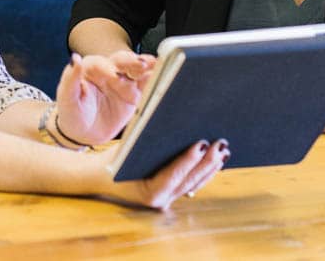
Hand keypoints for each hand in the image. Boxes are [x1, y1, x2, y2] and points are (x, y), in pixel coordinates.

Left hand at [54, 51, 156, 145]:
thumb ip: (70, 79)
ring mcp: (123, 81)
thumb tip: (75, 58)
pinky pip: (146, 84)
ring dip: (147, 67)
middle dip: (131, 62)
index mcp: (90, 69)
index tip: (113, 76)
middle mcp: (108, 71)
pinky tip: (165, 76)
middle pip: (121, 61)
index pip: (100, 63)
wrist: (84, 133)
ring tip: (157, 65)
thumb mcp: (67, 99)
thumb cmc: (72, 114)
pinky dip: (155, 79)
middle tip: (141, 64)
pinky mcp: (135, 92)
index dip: (107, 68)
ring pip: (136, 70)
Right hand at [100, 138, 228, 209]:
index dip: (189, 160)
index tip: (202, 144)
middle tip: (221, 144)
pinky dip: (205, 172)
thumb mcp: (125, 149)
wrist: (101, 178)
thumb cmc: (112, 160)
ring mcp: (168, 200)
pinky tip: (216, 161)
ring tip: (223, 150)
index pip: (173, 175)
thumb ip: (146, 140)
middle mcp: (161, 201)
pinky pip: (192, 184)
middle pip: (189, 180)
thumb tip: (171, 122)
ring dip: (211, 167)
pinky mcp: (172, 194)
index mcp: (148, 193)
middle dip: (207, 162)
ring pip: (195, 184)